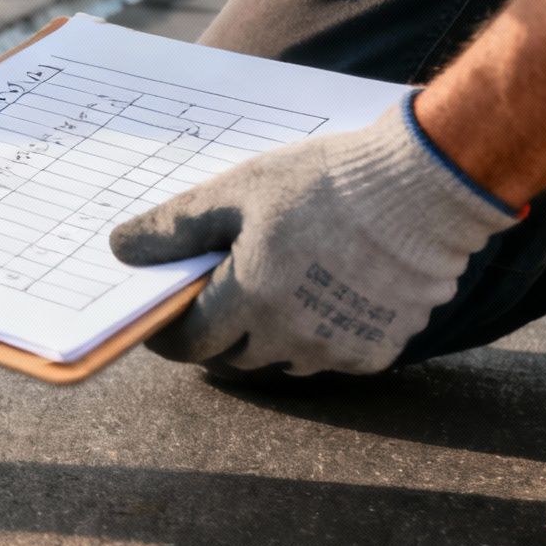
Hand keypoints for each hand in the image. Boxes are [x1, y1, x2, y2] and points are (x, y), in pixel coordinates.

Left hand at [109, 94, 518, 375]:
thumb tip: (120, 249)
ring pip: (280, 362)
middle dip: (215, 334)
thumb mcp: (237, 192)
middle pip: (233, 357)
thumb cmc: (325, 183)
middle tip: (215, 297)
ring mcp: (338, 349)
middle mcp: (293, 338)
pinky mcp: (377, 349)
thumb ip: (175, 226)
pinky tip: (321, 297)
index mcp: (251, 300)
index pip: (190, 344)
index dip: (168, 336)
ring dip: (265, 339)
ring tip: (269, 293)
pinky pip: (329, 358)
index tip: (161, 322)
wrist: (424, 187)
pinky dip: (315, 338)